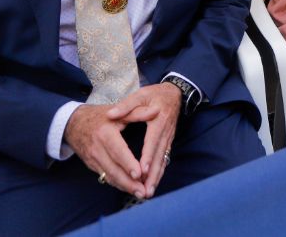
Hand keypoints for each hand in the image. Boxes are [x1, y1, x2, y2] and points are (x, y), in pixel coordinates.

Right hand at [64, 104, 144, 197]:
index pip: (118, 151)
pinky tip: (129, 188)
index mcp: (105, 134)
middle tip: (143, 191)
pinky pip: (105, 177)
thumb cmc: (99, 116)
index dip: (128, 163)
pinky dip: (117, 184)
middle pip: (113, 169)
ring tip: (140, 193)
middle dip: (128, 182)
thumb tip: (156, 111)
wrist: (73, 124)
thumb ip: (138, 113)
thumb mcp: (118, 111)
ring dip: (124, 186)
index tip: (140, 174)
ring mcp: (93, 159)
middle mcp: (97, 149)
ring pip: (109, 176)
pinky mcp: (92, 165)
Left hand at [106, 83, 182, 197]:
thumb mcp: (140, 95)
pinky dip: (159, 171)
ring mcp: (168, 138)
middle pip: (160, 156)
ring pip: (163, 160)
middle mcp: (165, 132)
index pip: (153, 140)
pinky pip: (164, 158)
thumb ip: (126, 105)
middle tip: (146, 190)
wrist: (174, 93)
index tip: (142, 171)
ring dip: (157, 177)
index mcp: (158, 120)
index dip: (148, 156)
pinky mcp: (168, 141)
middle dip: (153, 175)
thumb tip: (111, 114)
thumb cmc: (155, 94)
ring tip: (149, 192)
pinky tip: (153, 182)